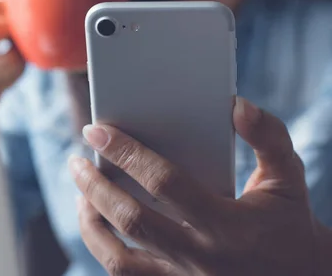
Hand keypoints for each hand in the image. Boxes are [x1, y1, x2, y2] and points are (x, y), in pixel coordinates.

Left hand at [69, 97, 327, 275]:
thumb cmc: (288, 224)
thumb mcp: (288, 177)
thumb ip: (267, 136)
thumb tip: (235, 106)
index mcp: (228, 226)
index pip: (164, 183)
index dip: (126, 153)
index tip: (96, 129)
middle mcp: (201, 258)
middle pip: (130, 220)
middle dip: (94, 186)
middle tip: (76, 160)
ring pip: (117, 258)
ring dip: (90, 221)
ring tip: (80, 191)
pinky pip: (125, 275)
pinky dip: (103, 247)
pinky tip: (97, 222)